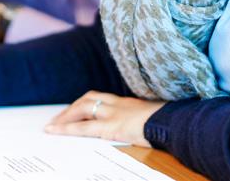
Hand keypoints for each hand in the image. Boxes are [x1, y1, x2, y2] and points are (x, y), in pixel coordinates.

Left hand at [44, 91, 164, 145]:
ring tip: (53, 126)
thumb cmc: (172, 121)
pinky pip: (84, 128)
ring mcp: (114, 114)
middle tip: (58, 118)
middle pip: (88, 99)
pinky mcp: (111, 127)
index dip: (86, 102)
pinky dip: (67, 129)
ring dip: (65, 116)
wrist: (176, 122)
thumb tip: (143, 126)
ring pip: (82, 109)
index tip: (76, 108)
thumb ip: (144, 119)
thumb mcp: (155, 117)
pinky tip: (55, 132)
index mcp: (128, 102)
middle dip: (71, 108)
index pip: (101, 97)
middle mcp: (118, 103)